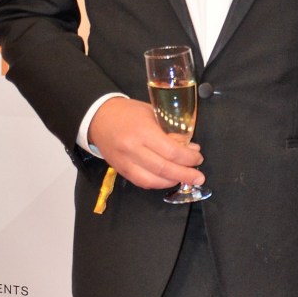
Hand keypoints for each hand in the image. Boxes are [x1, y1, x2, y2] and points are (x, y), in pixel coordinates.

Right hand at [88, 97, 203, 190]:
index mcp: (143, 131)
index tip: (198, 158)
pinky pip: (142, 182)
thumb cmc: (128, 112)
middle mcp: (133, 149)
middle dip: (185, 174)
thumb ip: (170, 131)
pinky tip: (168, 180)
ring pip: (153, 180)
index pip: (171, 151)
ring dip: (172, 182)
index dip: (188, 158)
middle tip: (199, 177)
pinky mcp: (121, 170)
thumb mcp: (152, 113)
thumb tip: (189, 147)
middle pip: (164, 169)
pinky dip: (158, 184)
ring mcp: (125, 162)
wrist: (98, 117)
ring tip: (185, 179)